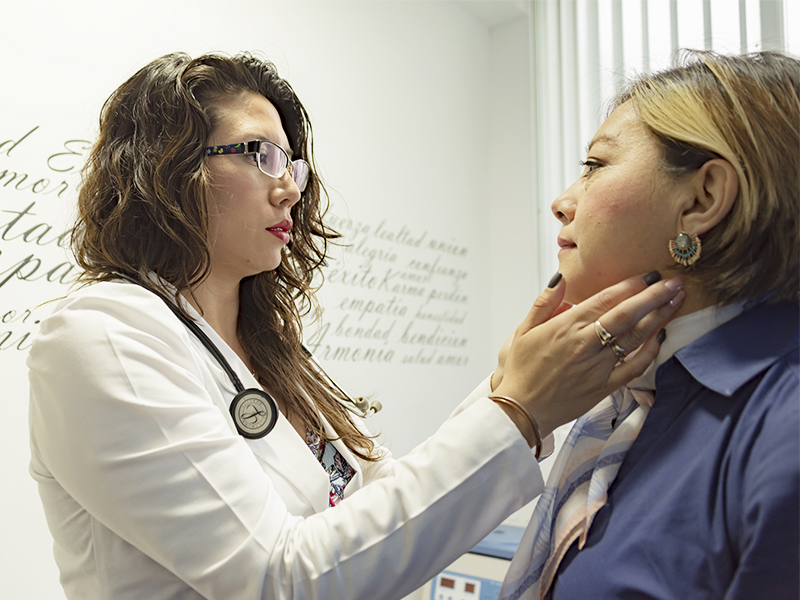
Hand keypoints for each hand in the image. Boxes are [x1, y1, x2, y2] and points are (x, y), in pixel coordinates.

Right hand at [492, 271, 684, 439]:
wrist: (521, 410)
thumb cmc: (522, 370)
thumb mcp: (523, 330)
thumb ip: (544, 302)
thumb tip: (560, 277)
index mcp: (566, 327)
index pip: (606, 299)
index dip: (631, 285)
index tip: (649, 275)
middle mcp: (585, 344)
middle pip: (627, 314)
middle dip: (654, 296)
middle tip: (675, 282)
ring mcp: (598, 366)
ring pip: (635, 337)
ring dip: (658, 318)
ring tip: (675, 302)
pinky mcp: (604, 387)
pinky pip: (634, 367)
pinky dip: (650, 351)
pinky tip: (660, 337)